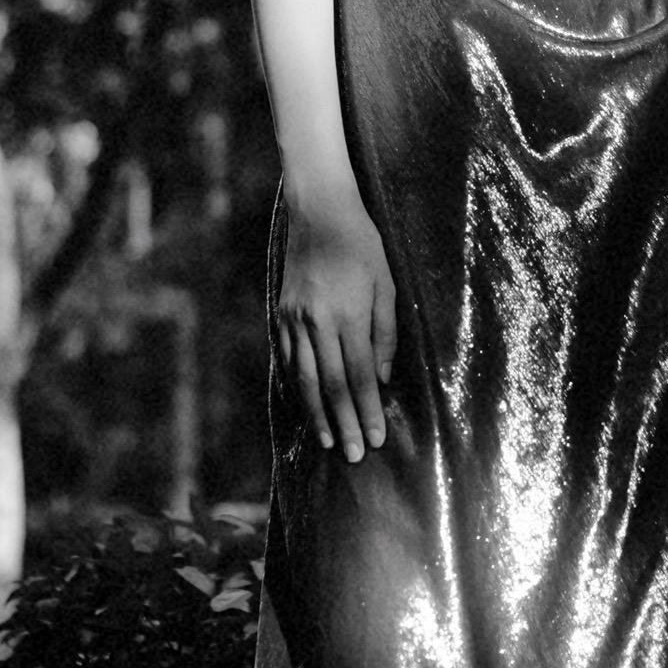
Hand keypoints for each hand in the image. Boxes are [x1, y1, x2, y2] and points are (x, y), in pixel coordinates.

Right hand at [275, 192, 396, 460]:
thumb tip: (383, 377)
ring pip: (305, 378)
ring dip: (318, 414)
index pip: (360, 375)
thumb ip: (386, 333)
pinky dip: (296, 387)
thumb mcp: (386, 285)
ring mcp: (294, 319)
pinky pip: (287, 360)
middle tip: (353, 455)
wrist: (319, 212)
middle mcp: (318, 321)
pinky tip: (305, 406)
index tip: (376, 438)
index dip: (368, 410)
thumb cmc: (362, 246)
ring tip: (327, 441)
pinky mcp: (281, 314)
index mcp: (348, 315)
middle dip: (344, 422)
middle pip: (331, 384)